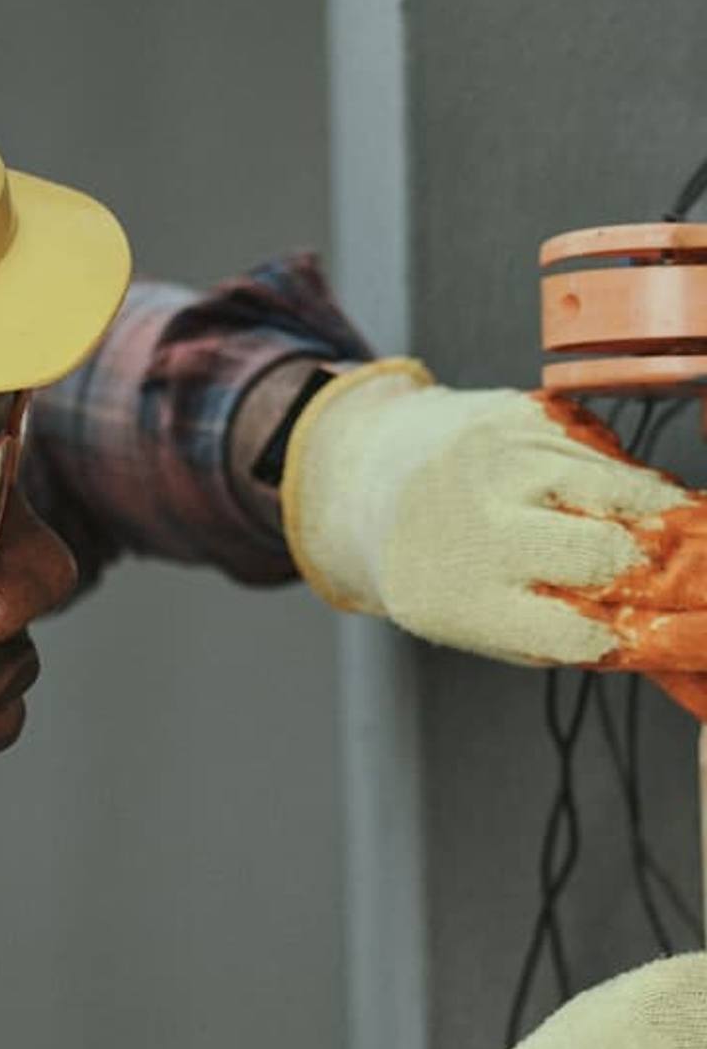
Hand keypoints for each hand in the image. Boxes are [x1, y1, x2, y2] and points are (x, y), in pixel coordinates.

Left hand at [280, 364, 706, 706]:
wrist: (372, 475)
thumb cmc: (439, 566)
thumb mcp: (476, 623)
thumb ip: (557, 635)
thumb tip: (654, 632)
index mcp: (466, 599)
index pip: (580, 631)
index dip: (638, 636)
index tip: (667, 631)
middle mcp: (481, 524)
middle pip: (610, 553)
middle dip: (657, 569)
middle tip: (683, 573)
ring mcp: (505, 458)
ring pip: (625, 489)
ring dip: (659, 514)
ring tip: (666, 531)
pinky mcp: (527, 412)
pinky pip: (608, 447)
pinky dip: (626, 475)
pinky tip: (616, 492)